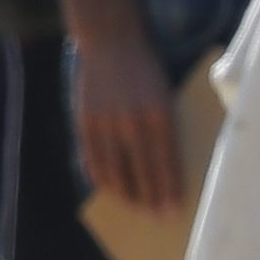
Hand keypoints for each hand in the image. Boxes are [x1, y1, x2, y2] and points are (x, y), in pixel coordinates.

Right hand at [69, 27, 182, 211]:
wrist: (113, 43)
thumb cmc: (148, 71)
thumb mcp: (167, 96)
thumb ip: (167, 127)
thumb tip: (170, 165)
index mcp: (160, 114)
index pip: (166, 161)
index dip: (169, 187)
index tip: (174, 207)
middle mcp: (133, 120)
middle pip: (141, 170)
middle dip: (150, 196)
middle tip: (157, 215)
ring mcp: (106, 122)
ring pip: (115, 169)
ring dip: (125, 192)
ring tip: (135, 205)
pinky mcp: (85, 121)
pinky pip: (93, 158)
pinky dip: (101, 176)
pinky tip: (110, 187)